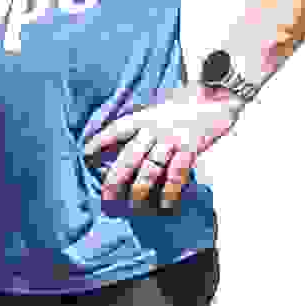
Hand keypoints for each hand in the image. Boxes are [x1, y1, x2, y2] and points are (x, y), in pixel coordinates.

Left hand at [88, 73, 241, 209]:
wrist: (219, 96)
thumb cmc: (188, 104)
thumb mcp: (159, 108)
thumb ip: (144, 125)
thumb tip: (127, 145)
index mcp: (144, 116)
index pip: (115, 130)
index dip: (98, 143)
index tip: (86, 158)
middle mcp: (155, 128)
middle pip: (128, 157)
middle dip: (115, 181)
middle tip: (107, 200)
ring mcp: (172, 138)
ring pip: (150, 170)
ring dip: (140, 192)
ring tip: (135, 209)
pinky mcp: (190, 148)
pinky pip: (176, 174)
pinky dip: (170, 193)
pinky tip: (166, 207)